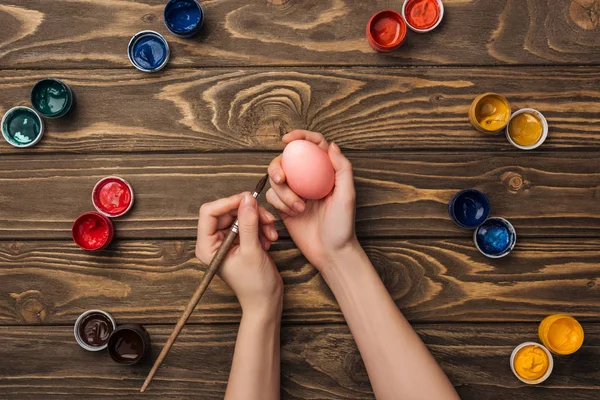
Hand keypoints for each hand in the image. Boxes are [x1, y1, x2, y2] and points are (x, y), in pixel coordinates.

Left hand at [196, 193, 282, 315]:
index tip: (247, 199)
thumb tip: (247, 199)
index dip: (228, 202)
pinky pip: (249, 223)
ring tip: (270, 234)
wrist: (266, 301)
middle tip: (267, 219)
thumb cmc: (254, 284)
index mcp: (207, 246)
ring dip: (258, 220)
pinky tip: (268, 240)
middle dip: (249, 213)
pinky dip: (261, 227)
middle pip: (227, 211)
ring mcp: (227, 241)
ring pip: (240, 215)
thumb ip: (248, 223)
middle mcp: (214, 241)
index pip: (209, 212)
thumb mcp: (252, 251)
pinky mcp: (240, 241)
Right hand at [267, 130, 358, 271]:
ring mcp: (295, 192)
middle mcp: (309, 179)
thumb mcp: (347, 196)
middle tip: (280, 178)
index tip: (287, 140)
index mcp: (325, 172)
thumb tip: (331, 145)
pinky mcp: (284, 206)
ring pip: (277, 180)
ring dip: (283, 193)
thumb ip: (342, 168)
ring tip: (298, 209)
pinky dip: (279, 203)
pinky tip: (292, 214)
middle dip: (277, 166)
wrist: (330, 252)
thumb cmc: (342, 225)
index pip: (313, 145)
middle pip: (287, 160)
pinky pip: (272, 196)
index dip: (300, 136)